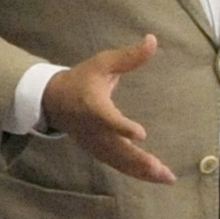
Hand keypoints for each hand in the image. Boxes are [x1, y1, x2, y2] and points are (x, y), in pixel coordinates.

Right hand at [42, 36, 174, 184]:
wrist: (52, 99)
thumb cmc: (81, 79)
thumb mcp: (102, 63)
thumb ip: (129, 56)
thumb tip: (152, 40)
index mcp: (93, 106)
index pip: (108, 118)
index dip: (122, 127)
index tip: (141, 134)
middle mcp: (94, 129)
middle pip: (117, 149)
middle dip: (140, 160)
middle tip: (161, 169)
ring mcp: (95, 143)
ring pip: (119, 161)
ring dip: (142, 171)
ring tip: (167, 178)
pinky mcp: (97, 151)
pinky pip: (117, 165)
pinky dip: (135, 173)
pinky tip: (156, 177)